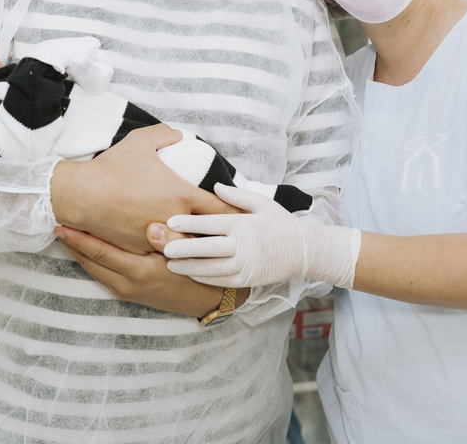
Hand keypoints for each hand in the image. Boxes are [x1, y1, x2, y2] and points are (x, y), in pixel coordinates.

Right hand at [50, 125, 235, 254]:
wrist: (81, 195)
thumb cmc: (112, 167)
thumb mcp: (141, 141)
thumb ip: (163, 135)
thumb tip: (177, 134)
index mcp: (181, 195)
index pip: (220, 209)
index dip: (234, 213)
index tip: (244, 218)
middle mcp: (174, 220)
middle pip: (207, 235)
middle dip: (218, 236)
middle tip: (230, 236)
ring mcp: (158, 240)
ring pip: (186, 248)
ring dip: (194, 246)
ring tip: (207, 249)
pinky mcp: (140, 252)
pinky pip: (160, 254)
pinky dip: (168, 252)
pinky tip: (174, 253)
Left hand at [55, 225, 240, 316]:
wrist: (209, 300)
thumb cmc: (200, 271)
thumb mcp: (189, 255)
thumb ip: (171, 239)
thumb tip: (150, 226)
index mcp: (140, 271)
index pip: (100, 252)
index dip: (78, 238)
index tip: (61, 223)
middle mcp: (128, 283)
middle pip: (90, 261)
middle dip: (71, 243)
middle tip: (56, 222)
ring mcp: (127, 290)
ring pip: (93, 270)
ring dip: (78, 252)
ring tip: (65, 233)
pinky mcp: (129, 293)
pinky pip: (102, 275)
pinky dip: (90, 261)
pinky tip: (86, 249)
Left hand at [164, 184, 360, 288]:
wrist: (304, 251)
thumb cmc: (281, 223)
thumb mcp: (263, 203)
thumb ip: (237, 195)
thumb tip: (214, 186)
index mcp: (243, 224)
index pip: (211, 224)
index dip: (189, 223)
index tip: (170, 221)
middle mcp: (242, 246)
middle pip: (206, 248)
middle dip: (183, 248)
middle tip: (162, 248)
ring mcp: (244, 265)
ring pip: (210, 268)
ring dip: (188, 267)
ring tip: (169, 264)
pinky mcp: (246, 280)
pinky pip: (220, 281)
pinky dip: (203, 278)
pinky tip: (189, 274)